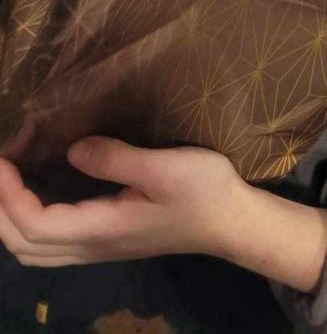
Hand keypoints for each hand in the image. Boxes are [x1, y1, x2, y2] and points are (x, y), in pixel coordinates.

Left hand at [0, 137, 326, 291]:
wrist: (232, 221)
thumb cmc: (203, 191)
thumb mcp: (164, 167)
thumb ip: (115, 159)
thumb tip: (71, 150)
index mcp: (101, 229)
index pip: (33, 224)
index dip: (7, 193)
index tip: (4, 155)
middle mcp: (92, 245)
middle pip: (22, 244)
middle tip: (2, 161)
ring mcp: (98, 247)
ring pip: (33, 248)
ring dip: (10, 216)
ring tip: (11, 174)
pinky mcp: (106, 239)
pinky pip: (50, 240)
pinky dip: (29, 218)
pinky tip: (38, 187)